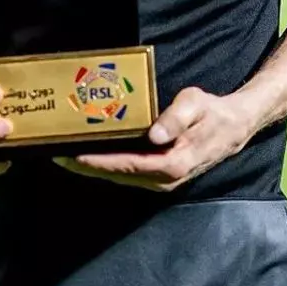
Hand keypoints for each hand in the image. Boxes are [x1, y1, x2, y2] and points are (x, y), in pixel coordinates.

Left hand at [54, 87, 256, 192]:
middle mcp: (163, 179)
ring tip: (64, 154)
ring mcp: (160, 181)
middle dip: (84, 165)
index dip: (96, 160)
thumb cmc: (212, 113)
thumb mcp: (196, 104)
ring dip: (91, 167)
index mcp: (172, 163)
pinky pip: (125, 172)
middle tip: (54, 153)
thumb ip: (176, 117)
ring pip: (118, 176)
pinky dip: (105, 165)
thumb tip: (155, 134)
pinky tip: (88, 154)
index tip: (70, 154)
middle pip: (115, 174)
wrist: (232, 129)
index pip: (125, 164)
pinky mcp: (157, 176)